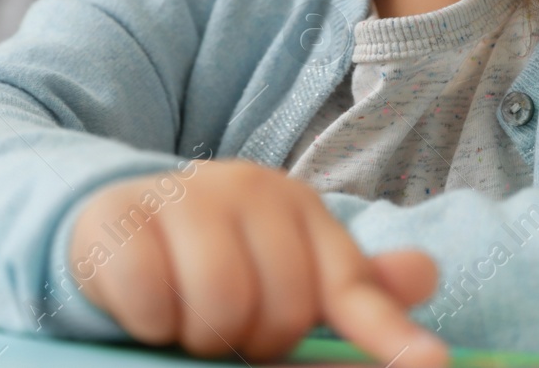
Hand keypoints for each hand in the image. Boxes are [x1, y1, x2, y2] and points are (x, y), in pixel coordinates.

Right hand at [68, 159, 447, 365]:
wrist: (111, 223)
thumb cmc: (213, 258)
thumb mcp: (286, 272)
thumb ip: (353, 288)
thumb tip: (425, 276)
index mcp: (297, 206)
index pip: (349, 282)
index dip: (386, 330)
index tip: (426, 365)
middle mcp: (246, 189)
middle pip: (283, 307)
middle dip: (256, 339)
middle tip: (231, 326)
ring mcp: (182, 195)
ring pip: (221, 305)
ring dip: (201, 335)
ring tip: (189, 317)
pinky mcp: (119, 216)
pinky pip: (152, 299)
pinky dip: (150, 320)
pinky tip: (147, 305)